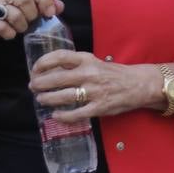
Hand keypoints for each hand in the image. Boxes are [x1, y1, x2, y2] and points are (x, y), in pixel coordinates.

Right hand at [0, 0, 62, 65]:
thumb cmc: (2, 16)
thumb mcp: (22, 8)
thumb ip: (41, 5)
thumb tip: (60, 6)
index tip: (50, 13)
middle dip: (32, 15)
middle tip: (29, 22)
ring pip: (15, 13)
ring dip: (21, 26)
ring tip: (18, 29)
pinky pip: (2, 26)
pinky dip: (9, 33)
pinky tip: (8, 34)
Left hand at [29, 54, 160, 121]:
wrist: (140, 84)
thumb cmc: (114, 74)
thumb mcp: (95, 63)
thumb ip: (76, 66)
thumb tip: (50, 72)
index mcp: (88, 60)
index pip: (60, 57)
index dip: (43, 63)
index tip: (35, 69)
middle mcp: (90, 74)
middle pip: (56, 78)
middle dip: (39, 84)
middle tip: (34, 87)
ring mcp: (94, 92)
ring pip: (62, 97)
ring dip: (47, 99)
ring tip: (42, 100)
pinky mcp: (99, 107)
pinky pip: (75, 114)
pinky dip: (62, 116)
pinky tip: (56, 115)